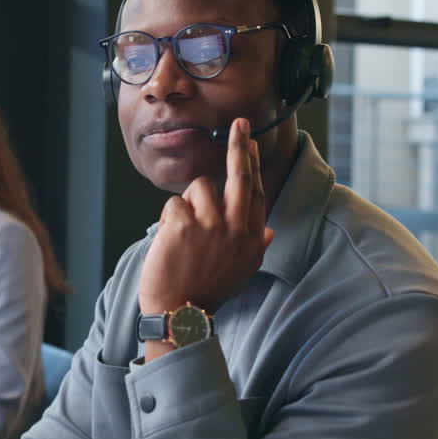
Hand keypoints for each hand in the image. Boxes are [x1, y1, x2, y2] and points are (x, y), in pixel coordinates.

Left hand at [139, 118, 273, 357]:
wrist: (180, 314)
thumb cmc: (208, 292)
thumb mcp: (243, 271)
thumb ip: (256, 246)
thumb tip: (269, 230)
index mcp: (251, 237)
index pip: (255, 191)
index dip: (253, 166)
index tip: (252, 145)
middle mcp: (236, 227)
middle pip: (239, 175)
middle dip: (240, 145)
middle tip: (240, 124)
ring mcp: (210, 224)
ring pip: (198, 187)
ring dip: (188, 204)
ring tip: (183, 234)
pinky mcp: (183, 224)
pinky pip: (173, 203)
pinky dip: (168, 218)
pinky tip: (170, 242)